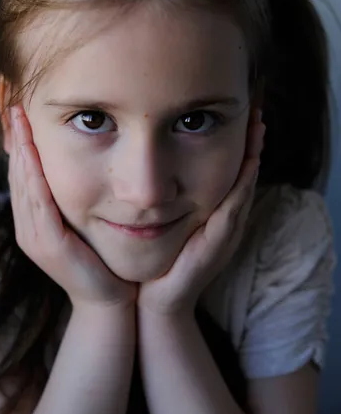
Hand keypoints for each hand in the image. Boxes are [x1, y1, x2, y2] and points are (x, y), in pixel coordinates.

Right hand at [8, 105, 136, 309]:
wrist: (111, 298)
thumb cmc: (102, 258)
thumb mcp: (84, 222)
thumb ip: (75, 198)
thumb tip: (82, 166)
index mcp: (34, 220)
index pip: (24, 173)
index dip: (21, 143)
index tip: (22, 112)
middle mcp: (28, 226)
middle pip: (18, 173)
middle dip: (16, 139)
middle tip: (16, 105)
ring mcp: (34, 236)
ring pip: (24, 183)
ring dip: (22, 150)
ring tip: (20, 119)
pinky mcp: (48, 244)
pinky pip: (39, 203)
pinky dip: (34, 175)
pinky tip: (33, 153)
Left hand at [138, 110, 264, 315]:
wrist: (156, 298)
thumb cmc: (160, 258)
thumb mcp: (166, 223)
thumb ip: (170, 201)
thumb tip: (157, 174)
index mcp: (216, 216)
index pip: (233, 176)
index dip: (241, 149)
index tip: (242, 121)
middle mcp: (227, 222)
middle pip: (245, 177)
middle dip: (252, 147)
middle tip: (256, 116)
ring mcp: (226, 233)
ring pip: (244, 189)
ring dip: (252, 159)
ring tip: (257, 131)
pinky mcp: (220, 243)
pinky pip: (233, 209)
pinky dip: (241, 186)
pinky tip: (246, 165)